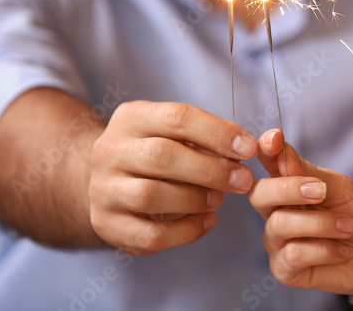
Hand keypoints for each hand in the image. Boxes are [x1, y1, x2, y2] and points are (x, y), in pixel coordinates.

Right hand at [88, 101, 257, 254]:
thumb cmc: (152, 150)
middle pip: (162, 156)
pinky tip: (207, 222)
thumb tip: (245, 148)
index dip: (217, 133)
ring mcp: (103, 189)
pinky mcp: (106, 224)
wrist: (105, 179)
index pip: (177, 118)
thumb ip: (203, 137)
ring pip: (152, 196)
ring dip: (195, 199)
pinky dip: (185, 231)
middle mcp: (110, 150)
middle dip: (211, 170)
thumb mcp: (170, 131)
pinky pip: (150, 234)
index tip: (249, 148)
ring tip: (220, 200)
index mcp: (131, 118)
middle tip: (243, 180)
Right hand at [248, 129, 352, 302]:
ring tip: (350, 227)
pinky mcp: (287, 271)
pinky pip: (292, 256)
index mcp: (291, 185)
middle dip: (289, 189)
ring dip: (321, 224)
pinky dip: (323, 250)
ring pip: (279, 225)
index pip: (268, 164)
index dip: (265, 150)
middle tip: (322, 191)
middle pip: (259, 194)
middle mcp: (279, 212)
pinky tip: (343, 251)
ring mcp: (280, 242)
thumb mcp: (344, 188)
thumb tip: (279, 145)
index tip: (275, 139)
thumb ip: (310, 172)